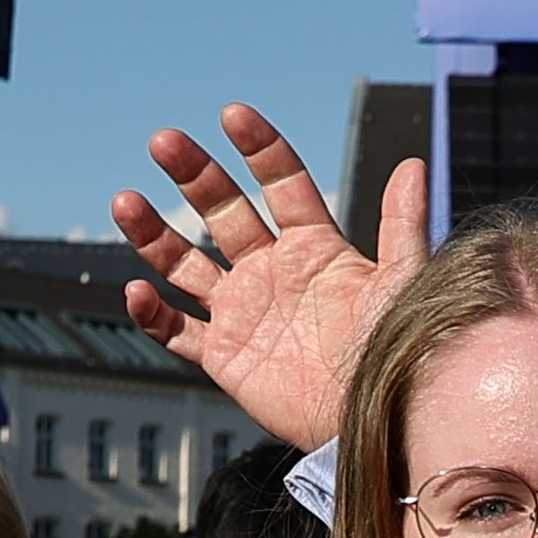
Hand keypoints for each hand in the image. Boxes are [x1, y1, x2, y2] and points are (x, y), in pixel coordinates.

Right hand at [113, 110, 428, 452]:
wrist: (375, 421)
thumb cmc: (397, 354)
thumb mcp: (403, 284)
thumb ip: (402, 225)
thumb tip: (412, 166)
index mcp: (315, 249)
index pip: (281, 185)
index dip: (259, 150)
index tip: (233, 115)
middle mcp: (272, 272)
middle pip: (223, 212)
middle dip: (194, 175)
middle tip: (164, 141)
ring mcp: (243, 311)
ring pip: (185, 264)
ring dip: (154, 234)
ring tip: (125, 201)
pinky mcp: (224, 355)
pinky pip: (176, 330)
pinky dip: (152, 313)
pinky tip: (137, 289)